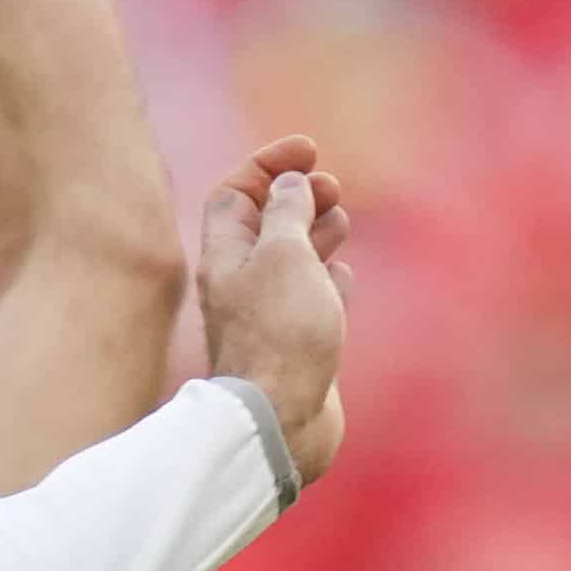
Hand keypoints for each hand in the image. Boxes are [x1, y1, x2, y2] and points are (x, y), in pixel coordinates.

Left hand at [194, 138, 357, 494]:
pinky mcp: (295, 349)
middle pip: (263, 225)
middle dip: (297, 197)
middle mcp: (241, 285)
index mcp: (226, 256)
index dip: (268, 164)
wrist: (280, 420)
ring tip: (342, 218)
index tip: (309, 150)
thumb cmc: (280, 334)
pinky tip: (344, 274)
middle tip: (332, 185)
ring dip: (315, 235)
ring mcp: (268, 319)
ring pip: (290, 263)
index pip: (235, 193)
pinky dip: (328, 282)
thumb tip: (290, 185)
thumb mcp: (285, 254)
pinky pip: (309, 303)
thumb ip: (289, 213)